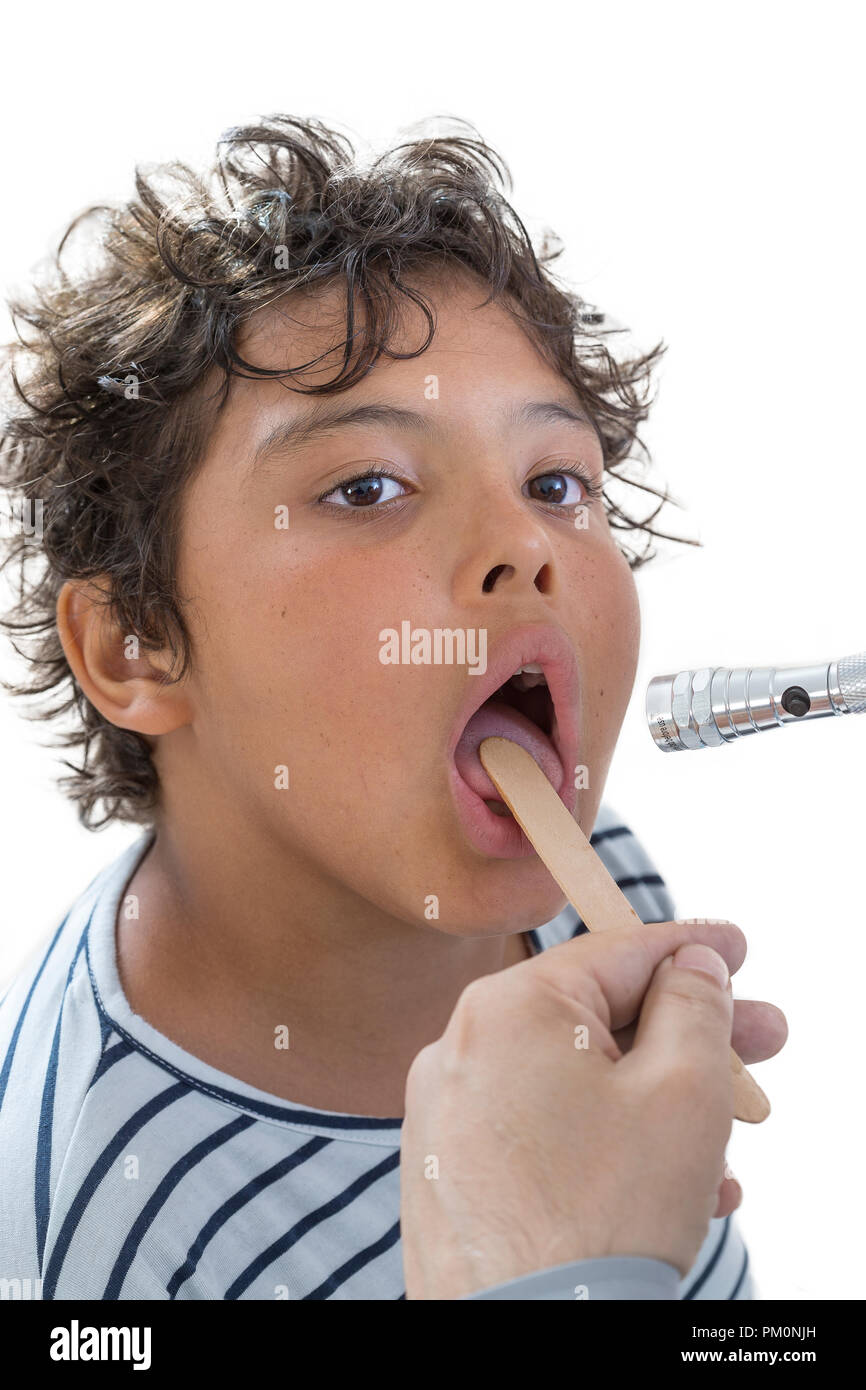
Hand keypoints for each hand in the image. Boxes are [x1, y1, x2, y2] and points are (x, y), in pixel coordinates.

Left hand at [400, 918, 785, 1299]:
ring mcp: (448, 1114)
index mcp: (509, 1007)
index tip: (737, 948)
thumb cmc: (605, 1215)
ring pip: (576, 1084)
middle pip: (597, 1021)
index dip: (689, 947)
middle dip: (688, 1034)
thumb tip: (691, 964)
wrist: (530, 1340)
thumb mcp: (682, 1090)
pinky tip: (676, 1183)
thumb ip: (694, 1006)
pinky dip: (608, 1144)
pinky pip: (544, 1134)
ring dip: (657, 1101)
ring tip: (728, 1139)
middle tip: (762, 1041)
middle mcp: (461, 1049)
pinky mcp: (451, 1173)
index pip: (615, 951)